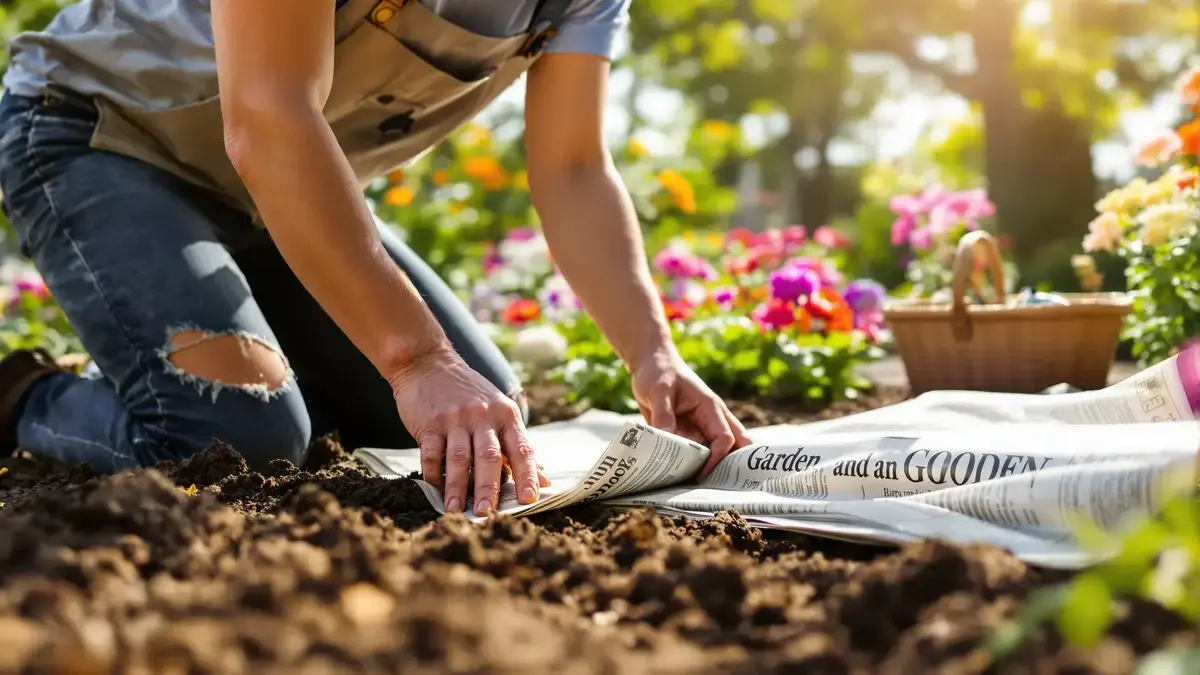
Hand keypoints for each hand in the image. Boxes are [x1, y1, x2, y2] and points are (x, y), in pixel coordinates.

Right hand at [390, 344, 549, 514]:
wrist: (428, 363)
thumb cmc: (469, 393)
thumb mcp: (498, 411)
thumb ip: (516, 446)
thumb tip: (543, 480)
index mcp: (506, 415)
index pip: (521, 449)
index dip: (527, 475)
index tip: (530, 500)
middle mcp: (483, 416)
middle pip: (489, 457)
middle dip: (489, 488)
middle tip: (487, 514)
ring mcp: (455, 419)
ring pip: (459, 458)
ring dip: (457, 487)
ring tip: (456, 511)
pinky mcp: (429, 422)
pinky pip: (431, 452)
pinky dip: (433, 472)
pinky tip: (435, 489)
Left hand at [630, 350, 751, 478]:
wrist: (649, 365)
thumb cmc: (658, 372)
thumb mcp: (658, 391)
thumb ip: (663, 415)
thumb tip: (668, 441)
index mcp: (710, 407)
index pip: (724, 438)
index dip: (717, 458)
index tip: (702, 474)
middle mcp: (711, 419)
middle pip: (735, 445)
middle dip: (732, 466)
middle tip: (723, 490)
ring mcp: (701, 428)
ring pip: (717, 452)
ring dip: (712, 468)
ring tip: (702, 490)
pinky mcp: (688, 434)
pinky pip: (696, 453)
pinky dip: (694, 465)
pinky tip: (684, 480)